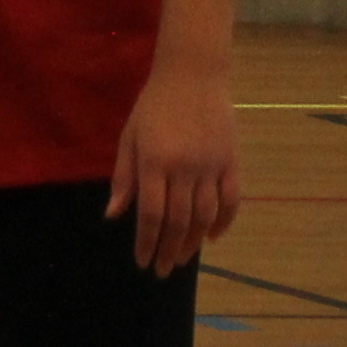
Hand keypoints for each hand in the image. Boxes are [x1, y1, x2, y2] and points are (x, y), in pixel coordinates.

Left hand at [107, 55, 240, 273]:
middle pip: (179, 221)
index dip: (146, 242)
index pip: (151, 214)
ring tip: (182, 260)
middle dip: (168, 249)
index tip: (142, 261)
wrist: (193, 77)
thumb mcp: (129, 138)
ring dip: (194, 242)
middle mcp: (184, 168)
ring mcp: (211, 166)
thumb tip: (114, 215)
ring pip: (206, 215)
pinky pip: (232, 199)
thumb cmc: (153, 107)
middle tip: (162, 270)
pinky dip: (224, 222)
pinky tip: (213, 238)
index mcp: (155, 162)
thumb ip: (124, 178)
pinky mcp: (232, 161)